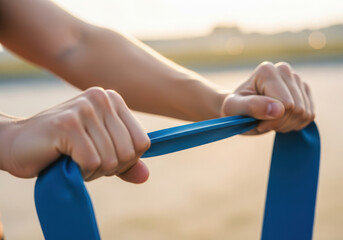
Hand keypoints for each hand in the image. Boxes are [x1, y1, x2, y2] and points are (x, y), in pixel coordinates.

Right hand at [0, 87, 149, 182]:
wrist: (16, 144)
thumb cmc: (63, 148)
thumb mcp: (100, 151)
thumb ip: (125, 163)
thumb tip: (145, 176)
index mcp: (112, 100)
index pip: (142, 142)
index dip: (126, 160)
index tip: (103, 156)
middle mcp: (101, 98)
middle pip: (129, 152)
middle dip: (109, 167)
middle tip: (85, 159)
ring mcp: (84, 109)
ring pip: (111, 159)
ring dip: (92, 170)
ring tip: (73, 158)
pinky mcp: (68, 124)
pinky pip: (92, 162)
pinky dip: (80, 171)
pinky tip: (64, 159)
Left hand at [221, 62, 314, 133]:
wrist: (239, 111)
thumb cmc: (234, 109)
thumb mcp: (234, 109)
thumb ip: (252, 107)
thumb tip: (278, 109)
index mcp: (267, 71)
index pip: (285, 103)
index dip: (272, 119)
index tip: (255, 119)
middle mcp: (284, 70)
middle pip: (297, 108)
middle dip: (279, 123)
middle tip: (262, 121)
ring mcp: (296, 79)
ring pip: (305, 113)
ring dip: (286, 125)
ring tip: (269, 120)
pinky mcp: (304, 91)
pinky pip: (310, 115)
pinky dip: (295, 124)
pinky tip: (280, 120)